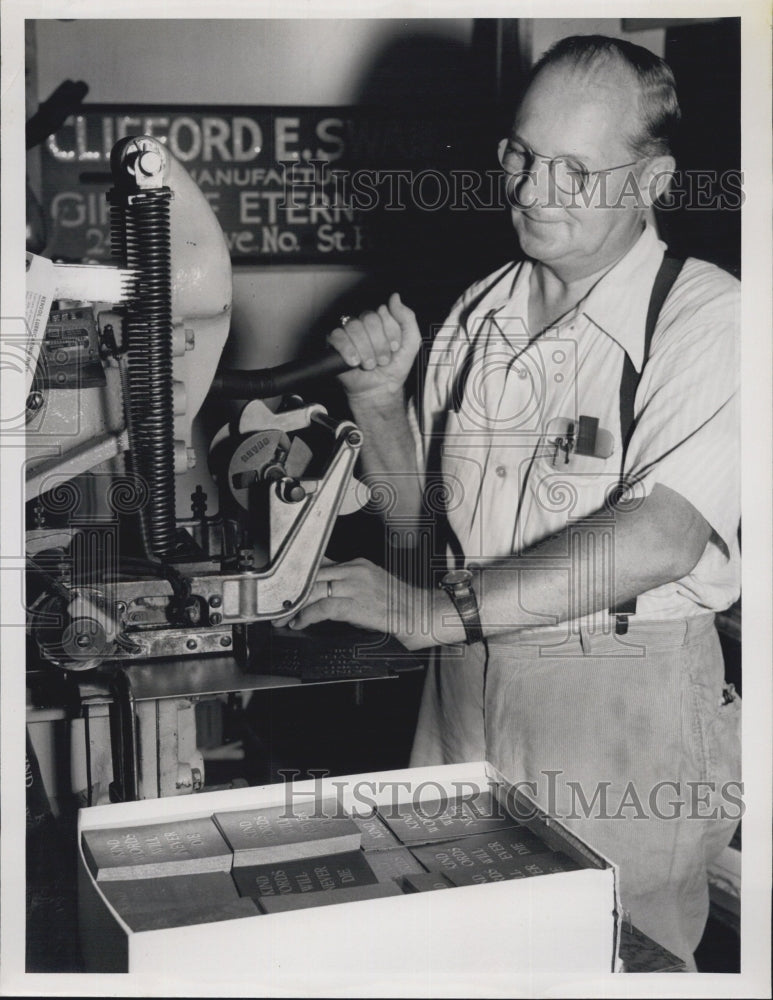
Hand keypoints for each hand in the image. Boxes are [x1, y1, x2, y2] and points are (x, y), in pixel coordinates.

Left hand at [285, 558, 449, 651]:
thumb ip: (348, 586)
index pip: (319, 564)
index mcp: (358, 564)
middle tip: (278, 606)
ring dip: (294, 606)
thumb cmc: (400, 605)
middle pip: (311, 575)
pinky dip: (307, 615)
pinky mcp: (355, 603)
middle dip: (291, 592)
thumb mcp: (372, 586)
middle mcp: (354, 570)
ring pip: (313, 589)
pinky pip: (322, 606)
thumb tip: (323, 594)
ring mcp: (355, 585)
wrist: (423, 614)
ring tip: (284, 618)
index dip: (298, 577)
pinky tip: (300, 623)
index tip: (285, 589)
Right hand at [327, 293, 420, 400]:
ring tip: (369, 364)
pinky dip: (348, 350)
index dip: (391, 332)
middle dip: (379, 344)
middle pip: (369, 319)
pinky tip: (355, 361)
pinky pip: (337, 337)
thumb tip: (395, 297)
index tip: (394, 349)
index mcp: (380, 320)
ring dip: (366, 351)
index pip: (383, 312)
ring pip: (355, 328)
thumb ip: (407, 318)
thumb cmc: (394, 368)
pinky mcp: (335, 343)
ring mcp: (348, 332)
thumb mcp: (411, 343)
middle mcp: (364, 323)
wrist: (380, 390)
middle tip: (382, 360)